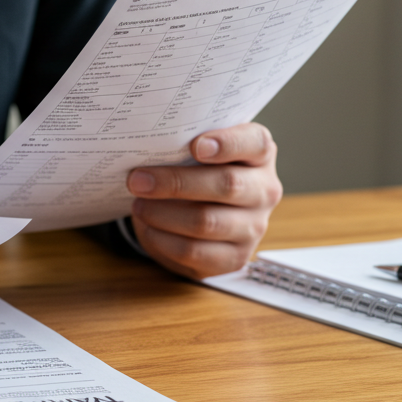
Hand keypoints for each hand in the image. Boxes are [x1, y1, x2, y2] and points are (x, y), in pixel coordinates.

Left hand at [125, 122, 282, 279]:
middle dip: (175, 182)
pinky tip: (148, 228)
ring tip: (138, 205)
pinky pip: (195, 252)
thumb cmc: (195, 173)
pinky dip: (163, 239)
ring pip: (207, 222)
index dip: (228, 143)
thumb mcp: (195, 153)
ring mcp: (254, 227)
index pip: (256, 143)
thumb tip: (145, 146)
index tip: (196, 145)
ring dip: (163, 214)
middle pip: (227, 184)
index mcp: (259, 155)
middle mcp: (264, 190)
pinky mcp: (235, 258)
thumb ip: (184, 144)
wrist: (199, 218)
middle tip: (137, 180)